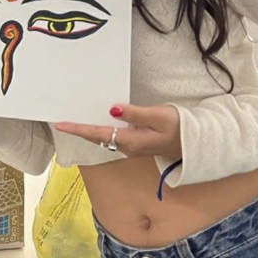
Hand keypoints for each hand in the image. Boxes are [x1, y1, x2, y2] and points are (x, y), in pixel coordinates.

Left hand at [54, 104, 181, 158]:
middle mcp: (127, 147)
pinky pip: (112, 137)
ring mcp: (131, 147)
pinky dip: (100, 130)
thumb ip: (134, 114)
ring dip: (88, 130)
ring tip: (73, 119)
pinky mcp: (136, 144)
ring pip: (104, 139)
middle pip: (97, 138)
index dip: (78, 129)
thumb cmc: (179, 127)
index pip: (98, 134)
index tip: (61, 124)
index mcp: (130, 141)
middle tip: (61, 120)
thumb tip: (112, 109)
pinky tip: (96, 120)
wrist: (196, 144)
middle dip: (79, 130)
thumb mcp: (158, 116)